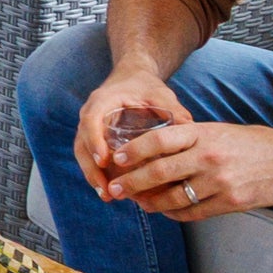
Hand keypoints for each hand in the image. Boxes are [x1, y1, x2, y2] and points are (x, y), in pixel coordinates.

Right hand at [73, 67, 191, 198]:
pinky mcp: (94, 138)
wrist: (131, 76)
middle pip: (82, 143)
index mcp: (103, 100)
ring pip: (83, 153)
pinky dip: (97, 174)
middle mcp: (91, 114)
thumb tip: (190, 129)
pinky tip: (109, 191)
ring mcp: (90, 127)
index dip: (95, 141)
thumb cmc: (144, 85)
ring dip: (92, 175)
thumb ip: (173, 109)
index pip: (91, 120)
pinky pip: (90, 157)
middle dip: (91, 168)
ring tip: (107, 196)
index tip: (104, 160)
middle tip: (106, 189)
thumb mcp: (159, 94)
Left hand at [108, 119, 272, 222]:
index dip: (133, 151)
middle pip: (160, 171)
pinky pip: (194, 212)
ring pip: (174, 197)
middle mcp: (209, 156)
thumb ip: (190, 140)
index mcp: (204, 133)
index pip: (159, 140)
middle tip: (115, 189)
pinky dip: (174, 213)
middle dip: (132, 182)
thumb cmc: (253, 144)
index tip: (117, 159)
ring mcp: (220, 182)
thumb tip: (154, 153)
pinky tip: (165, 211)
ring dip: (151, 202)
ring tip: (139, 203)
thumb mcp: (220, 131)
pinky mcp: (231, 203)